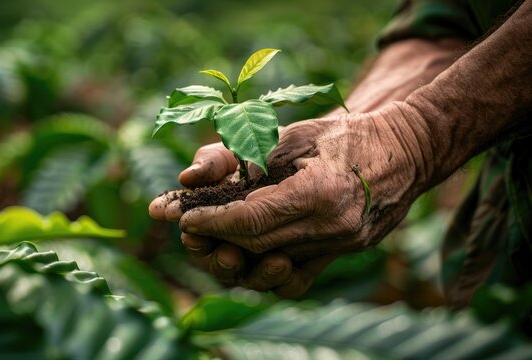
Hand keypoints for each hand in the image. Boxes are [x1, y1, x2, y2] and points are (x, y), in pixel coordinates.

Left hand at [151, 101, 432, 296]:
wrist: (406, 151)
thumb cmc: (343, 135)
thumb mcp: (288, 133)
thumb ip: (236, 156)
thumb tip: (187, 178)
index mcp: (320, 191)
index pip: (250, 219)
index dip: (210, 221)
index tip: (183, 217)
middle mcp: (333, 227)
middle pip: (256, 247)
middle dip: (214, 239)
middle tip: (190, 226)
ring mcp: (342, 246)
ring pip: (272, 268)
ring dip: (236, 257)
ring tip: (215, 240)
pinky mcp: (344, 255)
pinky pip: (297, 280)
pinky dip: (267, 271)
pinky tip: (250, 252)